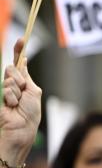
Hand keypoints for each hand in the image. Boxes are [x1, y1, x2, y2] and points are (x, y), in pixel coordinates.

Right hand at [0, 39, 41, 164]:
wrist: (20, 128)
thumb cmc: (29, 114)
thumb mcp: (33, 92)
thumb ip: (26, 77)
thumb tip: (23, 60)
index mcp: (22, 82)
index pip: (19, 63)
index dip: (18, 50)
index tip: (21, 39)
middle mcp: (11, 83)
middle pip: (12, 68)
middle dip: (19, 80)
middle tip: (22, 93)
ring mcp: (2, 89)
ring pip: (9, 78)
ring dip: (16, 91)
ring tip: (16, 104)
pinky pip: (5, 87)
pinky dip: (10, 96)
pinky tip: (10, 106)